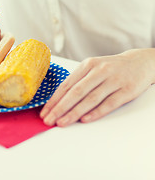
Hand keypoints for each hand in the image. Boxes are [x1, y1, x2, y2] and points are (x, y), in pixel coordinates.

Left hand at [40, 49, 154, 126]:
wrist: (140, 62)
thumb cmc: (111, 68)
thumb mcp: (93, 68)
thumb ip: (78, 81)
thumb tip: (58, 100)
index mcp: (87, 65)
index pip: (66, 85)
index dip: (54, 100)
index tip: (44, 112)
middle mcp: (99, 71)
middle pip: (76, 92)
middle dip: (60, 108)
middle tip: (49, 119)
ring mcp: (114, 80)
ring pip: (90, 99)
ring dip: (74, 112)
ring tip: (62, 122)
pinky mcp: (127, 90)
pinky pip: (109, 103)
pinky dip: (96, 112)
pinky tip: (85, 120)